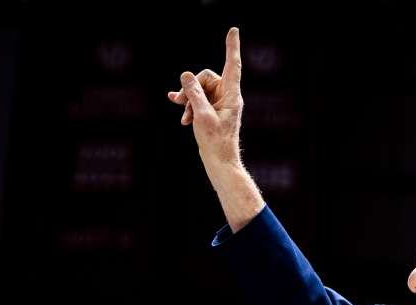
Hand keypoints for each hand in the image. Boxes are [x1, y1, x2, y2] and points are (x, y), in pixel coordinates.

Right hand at [167, 27, 243, 168]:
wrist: (219, 162)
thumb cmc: (216, 142)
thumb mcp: (202, 116)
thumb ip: (194, 94)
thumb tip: (186, 75)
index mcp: (231, 95)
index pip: (232, 66)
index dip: (232, 47)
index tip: (233, 30)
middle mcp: (228, 97)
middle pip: (206, 78)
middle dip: (191, 89)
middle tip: (182, 103)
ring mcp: (220, 104)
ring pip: (199, 90)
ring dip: (188, 101)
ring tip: (183, 115)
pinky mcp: (212, 111)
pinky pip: (198, 101)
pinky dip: (190, 108)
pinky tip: (182, 119)